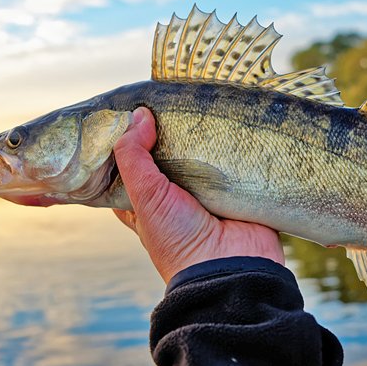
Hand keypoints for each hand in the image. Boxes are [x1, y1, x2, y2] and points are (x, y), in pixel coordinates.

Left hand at [112, 107, 284, 282]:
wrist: (232, 267)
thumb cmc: (179, 240)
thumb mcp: (145, 197)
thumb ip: (133, 156)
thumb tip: (139, 115)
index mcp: (148, 202)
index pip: (131, 165)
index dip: (129, 140)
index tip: (130, 108)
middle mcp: (177, 195)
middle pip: (168, 153)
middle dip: (169, 131)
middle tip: (170, 98)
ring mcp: (209, 191)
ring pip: (201, 154)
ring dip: (202, 134)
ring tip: (200, 101)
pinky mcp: (237, 188)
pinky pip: (233, 158)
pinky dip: (231, 142)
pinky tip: (228, 117)